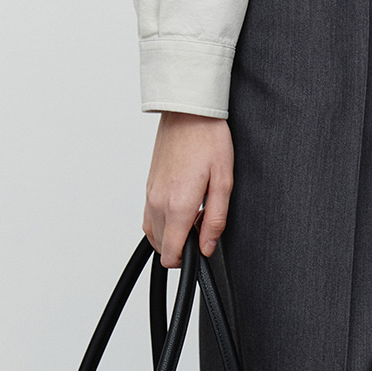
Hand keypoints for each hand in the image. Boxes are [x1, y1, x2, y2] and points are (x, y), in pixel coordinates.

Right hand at [144, 109, 234, 269]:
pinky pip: (148, 216)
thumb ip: (215, 220)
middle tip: (202, 227)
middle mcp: (158, 202)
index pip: (170, 254)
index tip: (200, 249)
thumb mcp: (223, 181)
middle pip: (161, 247)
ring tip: (192, 217)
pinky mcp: (148, 185)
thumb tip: (206, 248)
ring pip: (152, 233)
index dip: (186, 260)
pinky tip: (181, 206)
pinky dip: (162, 222)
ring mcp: (150, 193)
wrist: (188, 110)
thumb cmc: (208, 139)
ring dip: (170, 235)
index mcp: (177, 205)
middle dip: (181, 247)